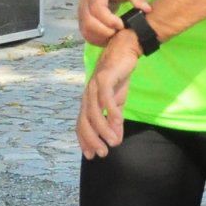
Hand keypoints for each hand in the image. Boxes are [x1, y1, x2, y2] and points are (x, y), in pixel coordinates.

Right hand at [77, 0, 145, 46]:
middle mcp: (85, 3)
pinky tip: (109, 38)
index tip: (122, 25)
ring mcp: (81, 13)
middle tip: (119, 33)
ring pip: (86, 31)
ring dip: (101, 37)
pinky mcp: (82, 21)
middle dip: (105, 32)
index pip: (97, 9)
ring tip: (115, 36)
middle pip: (89, 22)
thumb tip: (147, 9)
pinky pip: (87, 35)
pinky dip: (97, 40)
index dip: (109, 20)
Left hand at [77, 32, 139, 157]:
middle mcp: (88, 95)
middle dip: (92, 139)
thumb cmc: (118, 76)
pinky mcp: (105, 78)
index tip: (91, 156)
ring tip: (113, 142)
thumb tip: (116, 140)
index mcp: (88, 102)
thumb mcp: (118, 102)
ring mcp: (94, 86)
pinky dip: (111, 111)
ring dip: (102, 129)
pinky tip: (118, 122)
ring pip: (94, 112)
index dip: (85, 141)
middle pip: (85, 121)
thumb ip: (116, 120)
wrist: (124, 50)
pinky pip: (106, 97)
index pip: (82, 125)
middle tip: (103, 153)